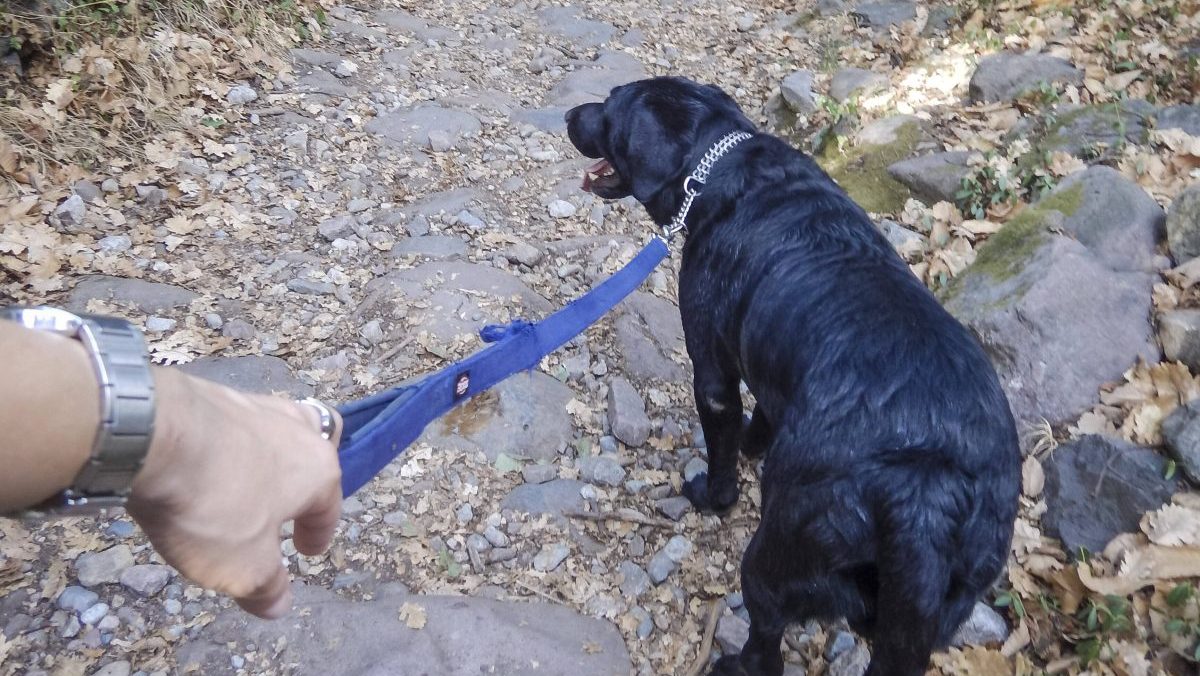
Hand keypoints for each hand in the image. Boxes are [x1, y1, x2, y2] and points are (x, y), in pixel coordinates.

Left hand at [127, 368, 342, 618]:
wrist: (150, 433)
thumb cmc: (214, 505)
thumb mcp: (242, 567)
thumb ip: (266, 587)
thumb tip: (280, 605)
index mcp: (318, 470)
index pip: (329, 507)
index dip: (319, 534)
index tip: (308, 551)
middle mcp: (296, 430)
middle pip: (318, 444)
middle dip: (309, 471)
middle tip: (292, 494)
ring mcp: (255, 405)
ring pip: (277, 426)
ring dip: (268, 454)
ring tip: (245, 478)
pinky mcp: (213, 393)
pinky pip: (233, 421)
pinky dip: (227, 442)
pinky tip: (204, 458)